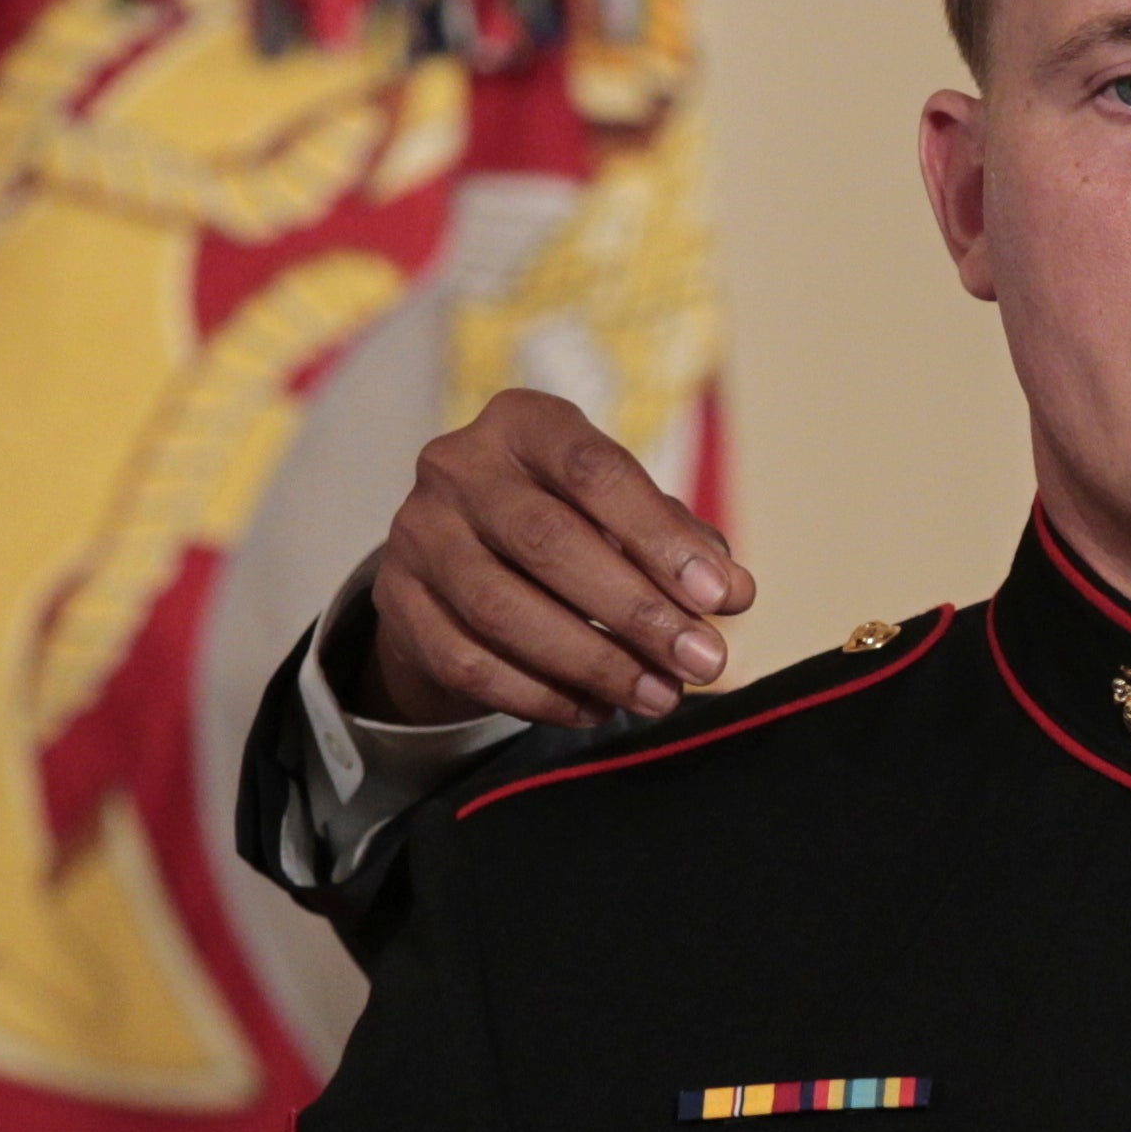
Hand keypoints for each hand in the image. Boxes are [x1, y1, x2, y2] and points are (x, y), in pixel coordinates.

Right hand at [342, 389, 752, 729]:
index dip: (661, 537)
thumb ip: (680, 542)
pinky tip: (596, 709)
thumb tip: (733, 592)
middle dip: (636, 611)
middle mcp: (457, 465)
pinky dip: (540, 696)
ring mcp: (416, 534)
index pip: (595, 471)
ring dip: (593, 663)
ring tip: (659, 696)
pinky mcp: (397, 602)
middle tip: (702, 662)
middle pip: (548, 541)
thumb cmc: (565, 521)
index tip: (720, 598)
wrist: (456, 556)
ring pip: (503, 610)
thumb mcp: (622, 512)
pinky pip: (470, 662)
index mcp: (523, 422)